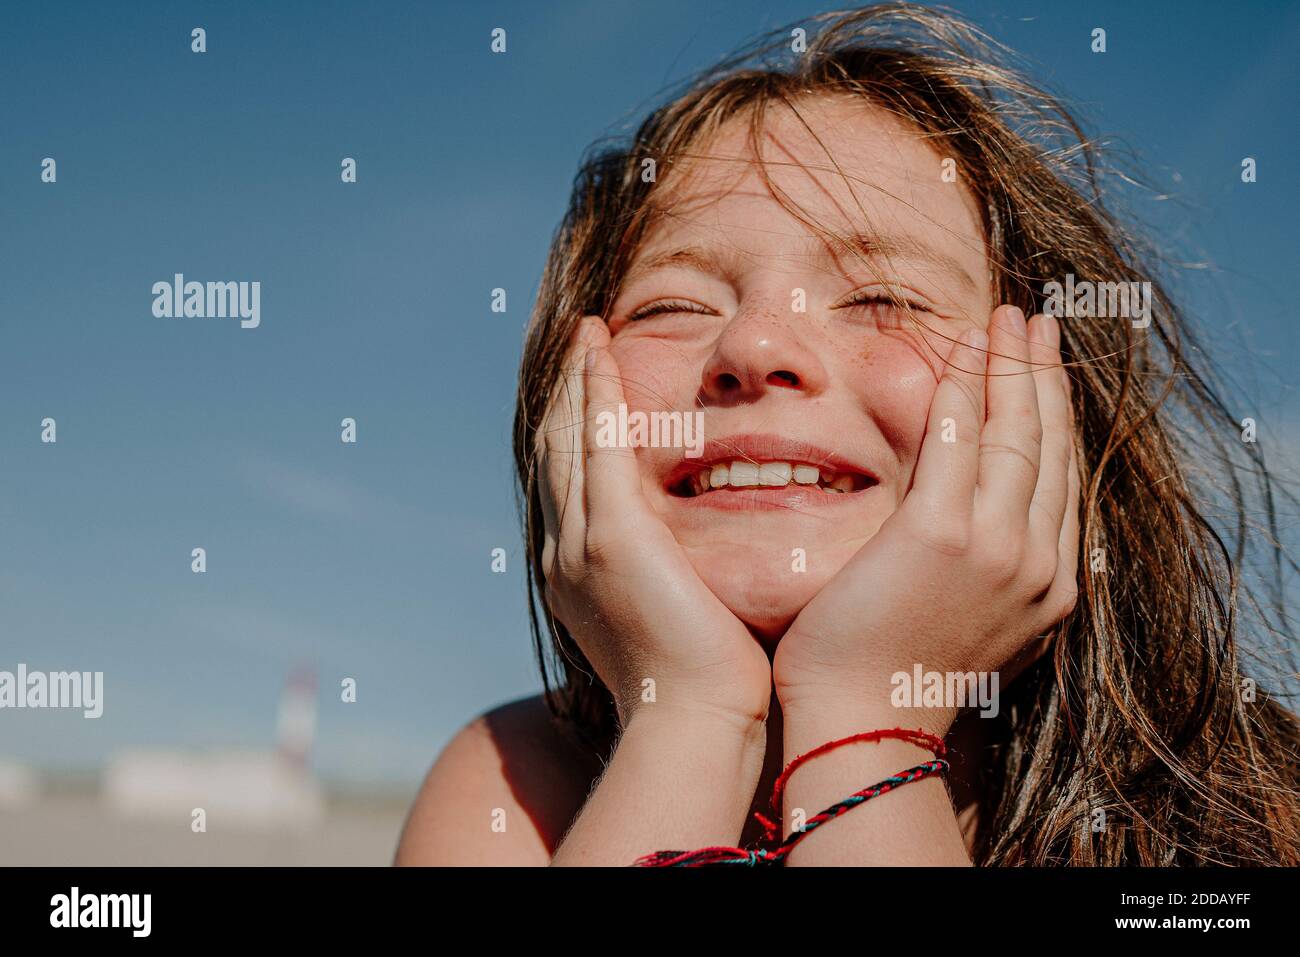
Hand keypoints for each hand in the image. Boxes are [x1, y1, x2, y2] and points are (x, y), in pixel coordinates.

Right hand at [538, 316, 772, 728]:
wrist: (696, 725)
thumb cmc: (707, 687)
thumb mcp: (682, 623)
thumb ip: (679, 583)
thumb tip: (703, 569)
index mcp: (580, 576)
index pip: (572, 486)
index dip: (573, 433)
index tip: (588, 390)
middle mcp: (566, 553)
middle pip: (556, 453)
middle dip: (564, 395)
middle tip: (576, 344)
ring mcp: (583, 542)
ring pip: (568, 437)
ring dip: (576, 379)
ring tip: (584, 332)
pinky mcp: (614, 533)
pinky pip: (597, 441)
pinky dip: (596, 389)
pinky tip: (599, 346)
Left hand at [772, 306, 1079, 732]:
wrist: (865, 724)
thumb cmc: (897, 679)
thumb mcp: (968, 623)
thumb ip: (986, 573)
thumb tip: (980, 533)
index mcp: (1049, 586)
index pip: (1060, 479)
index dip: (1055, 416)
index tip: (1044, 372)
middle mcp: (1037, 562)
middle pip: (1050, 445)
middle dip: (1043, 376)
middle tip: (1036, 322)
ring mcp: (996, 548)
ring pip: (1014, 434)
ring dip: (1011, 367)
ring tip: (1008, 319)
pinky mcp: (941, 535)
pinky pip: (956, 442)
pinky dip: (959, 391)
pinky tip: (956, 353)